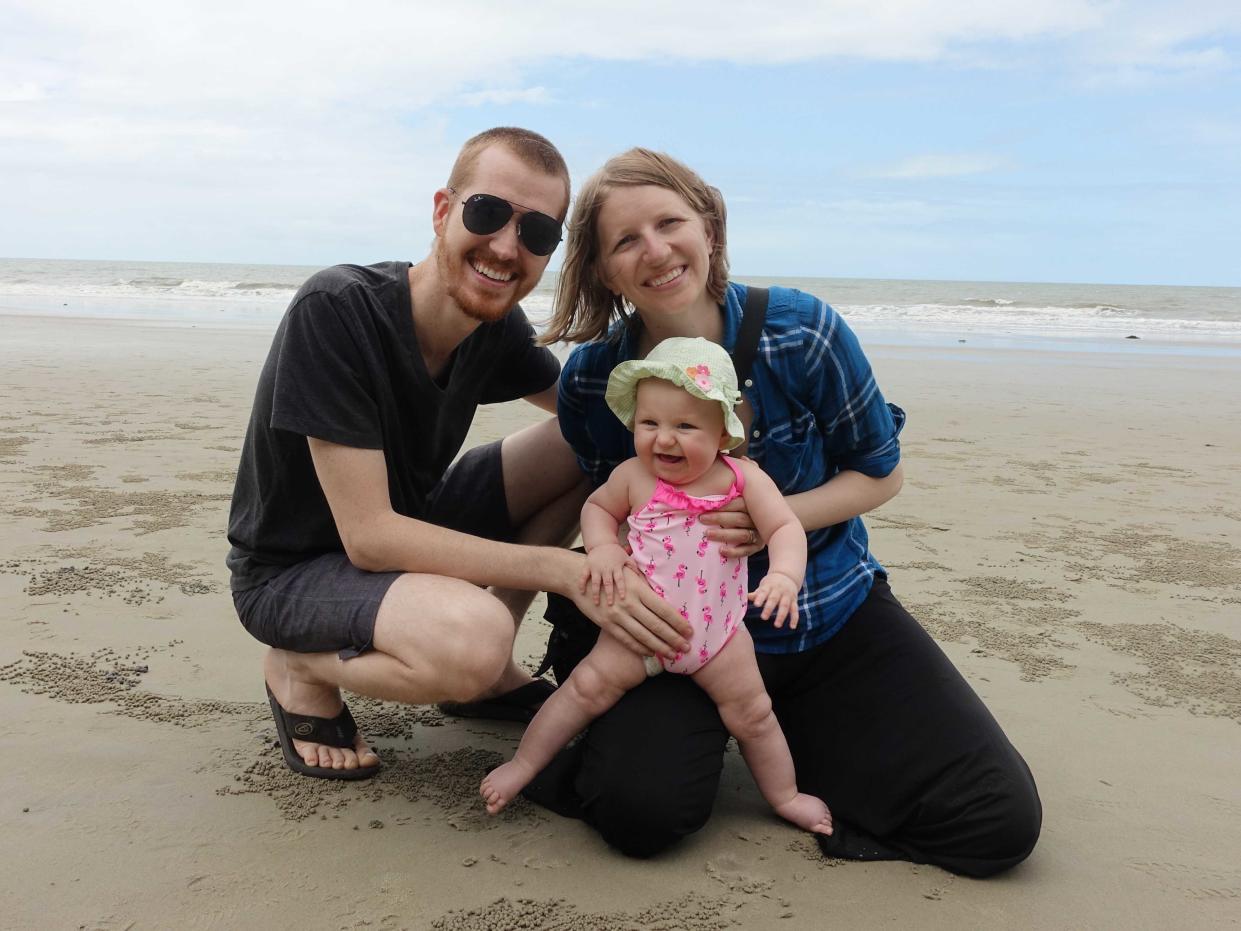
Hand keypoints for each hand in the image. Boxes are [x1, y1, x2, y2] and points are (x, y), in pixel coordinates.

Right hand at [570, 562, 691, 658]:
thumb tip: (667, 598)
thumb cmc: (609, 572)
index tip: (690, 631)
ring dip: (661, 647)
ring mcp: (617, 616)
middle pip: (656, 625)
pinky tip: (652, 652)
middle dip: (674, 638)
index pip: (663, 609)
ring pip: (643, 635)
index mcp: (638, 589)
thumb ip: (647, 586)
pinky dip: (641, 648)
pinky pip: (627, 639)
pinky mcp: (607, 624)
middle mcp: (629, 603)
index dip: (678, 622)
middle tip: (687, 648)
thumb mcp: (630, 573)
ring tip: (674, 654)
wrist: (578, 577)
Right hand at [580, 543, 634, 605]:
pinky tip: (581, 592)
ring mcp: (596, 567)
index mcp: (616, 567)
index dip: (622, 588)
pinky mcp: (587, 566)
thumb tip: (644, 580)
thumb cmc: (616, 553)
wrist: (602, 543)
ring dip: (595, 592)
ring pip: (595, 581)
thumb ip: (634, 568)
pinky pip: (583, 576)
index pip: (620, 579)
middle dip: (609, 593)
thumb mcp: (626, 558)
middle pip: (608, 582)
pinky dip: (581, 584)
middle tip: (610, 604)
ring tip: (596, 603)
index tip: (623, 598)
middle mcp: (606, 568)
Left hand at [699, 497, 764, 558]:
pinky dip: (734, 551)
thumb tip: (707, 500)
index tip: (706, 506)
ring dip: (724, 534)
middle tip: (703, 519)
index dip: (724, 505)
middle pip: (740, 519)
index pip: (739, 504)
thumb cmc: (741, 511)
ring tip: (708, 534)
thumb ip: (728, 500)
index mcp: (754, 505)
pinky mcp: (757, 547)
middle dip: (720, 518)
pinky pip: (746, 550)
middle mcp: (758, 520)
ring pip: (743, 534)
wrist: (761, 527)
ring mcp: (759, 534)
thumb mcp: (738, 503)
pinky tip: (721, 550)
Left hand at [749, 571, 800, 628]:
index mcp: (769, 586)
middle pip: (774, 599)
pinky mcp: (794, 601)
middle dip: (769, 608)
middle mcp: (779, 590)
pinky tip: (792, 627)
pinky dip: (794, 619)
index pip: (764, 592)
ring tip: (777, 625)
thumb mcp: (764, 586)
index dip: (760, 598)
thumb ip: (756, 593)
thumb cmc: (771, 583)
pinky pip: (795, 610)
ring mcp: (787, 596)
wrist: (787, 576)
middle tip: (763, 617)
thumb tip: (745, 597)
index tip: (756, 605)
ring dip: (781, 616)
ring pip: (785, 606)